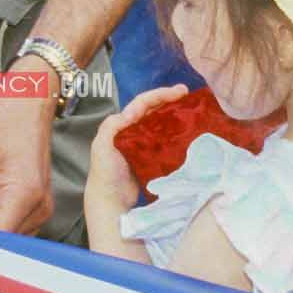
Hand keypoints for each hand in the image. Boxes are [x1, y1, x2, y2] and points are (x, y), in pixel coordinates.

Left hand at [86, 85, 190, 216]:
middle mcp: (132, 130)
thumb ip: (112, 126)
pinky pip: (165, 141)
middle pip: (153, 110)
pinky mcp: (152, 158)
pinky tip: (186, 132)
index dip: (160, 94)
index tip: (181, 91)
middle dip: (169, 99)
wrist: (111, 201)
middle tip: (187, 94)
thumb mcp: (102, 145)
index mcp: (121, 124)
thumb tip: (132, 112)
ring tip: (190, 109)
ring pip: (160, 123)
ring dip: (173, 114)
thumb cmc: (105, 173)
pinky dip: (174, 134)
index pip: (143, 103)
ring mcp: (143, 144)